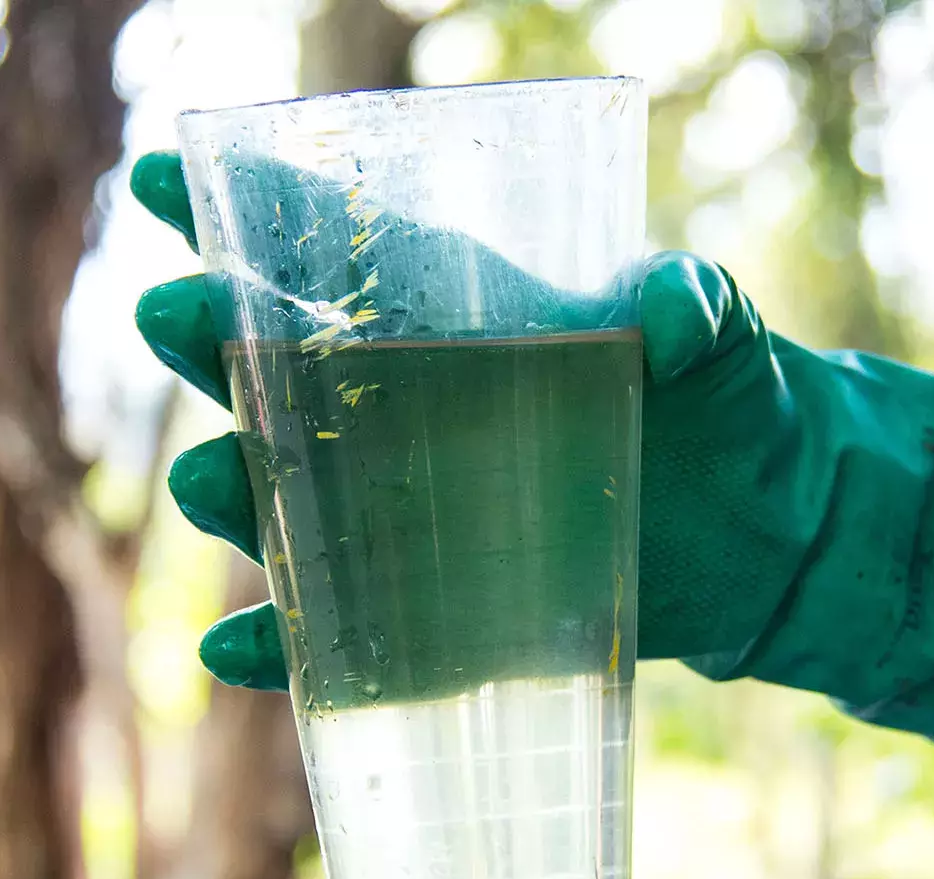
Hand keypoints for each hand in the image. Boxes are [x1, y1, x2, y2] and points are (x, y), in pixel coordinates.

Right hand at [132, 150, 933, 757]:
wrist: (771, 536)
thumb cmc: (734, 408)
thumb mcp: (721, 340)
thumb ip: (695, 306)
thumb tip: (670, 307)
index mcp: (456, 324)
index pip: (328, 256)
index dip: (240, 212)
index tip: (162, 173)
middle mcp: (408, 416)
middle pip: (276, 377)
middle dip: (210, 344)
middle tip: (172, 316)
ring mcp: (411, 522)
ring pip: (287, 508)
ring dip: (233, 497)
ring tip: (209, 485)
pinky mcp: (437, 618)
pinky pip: (335, 638)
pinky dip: (281, 650)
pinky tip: (233, 651)